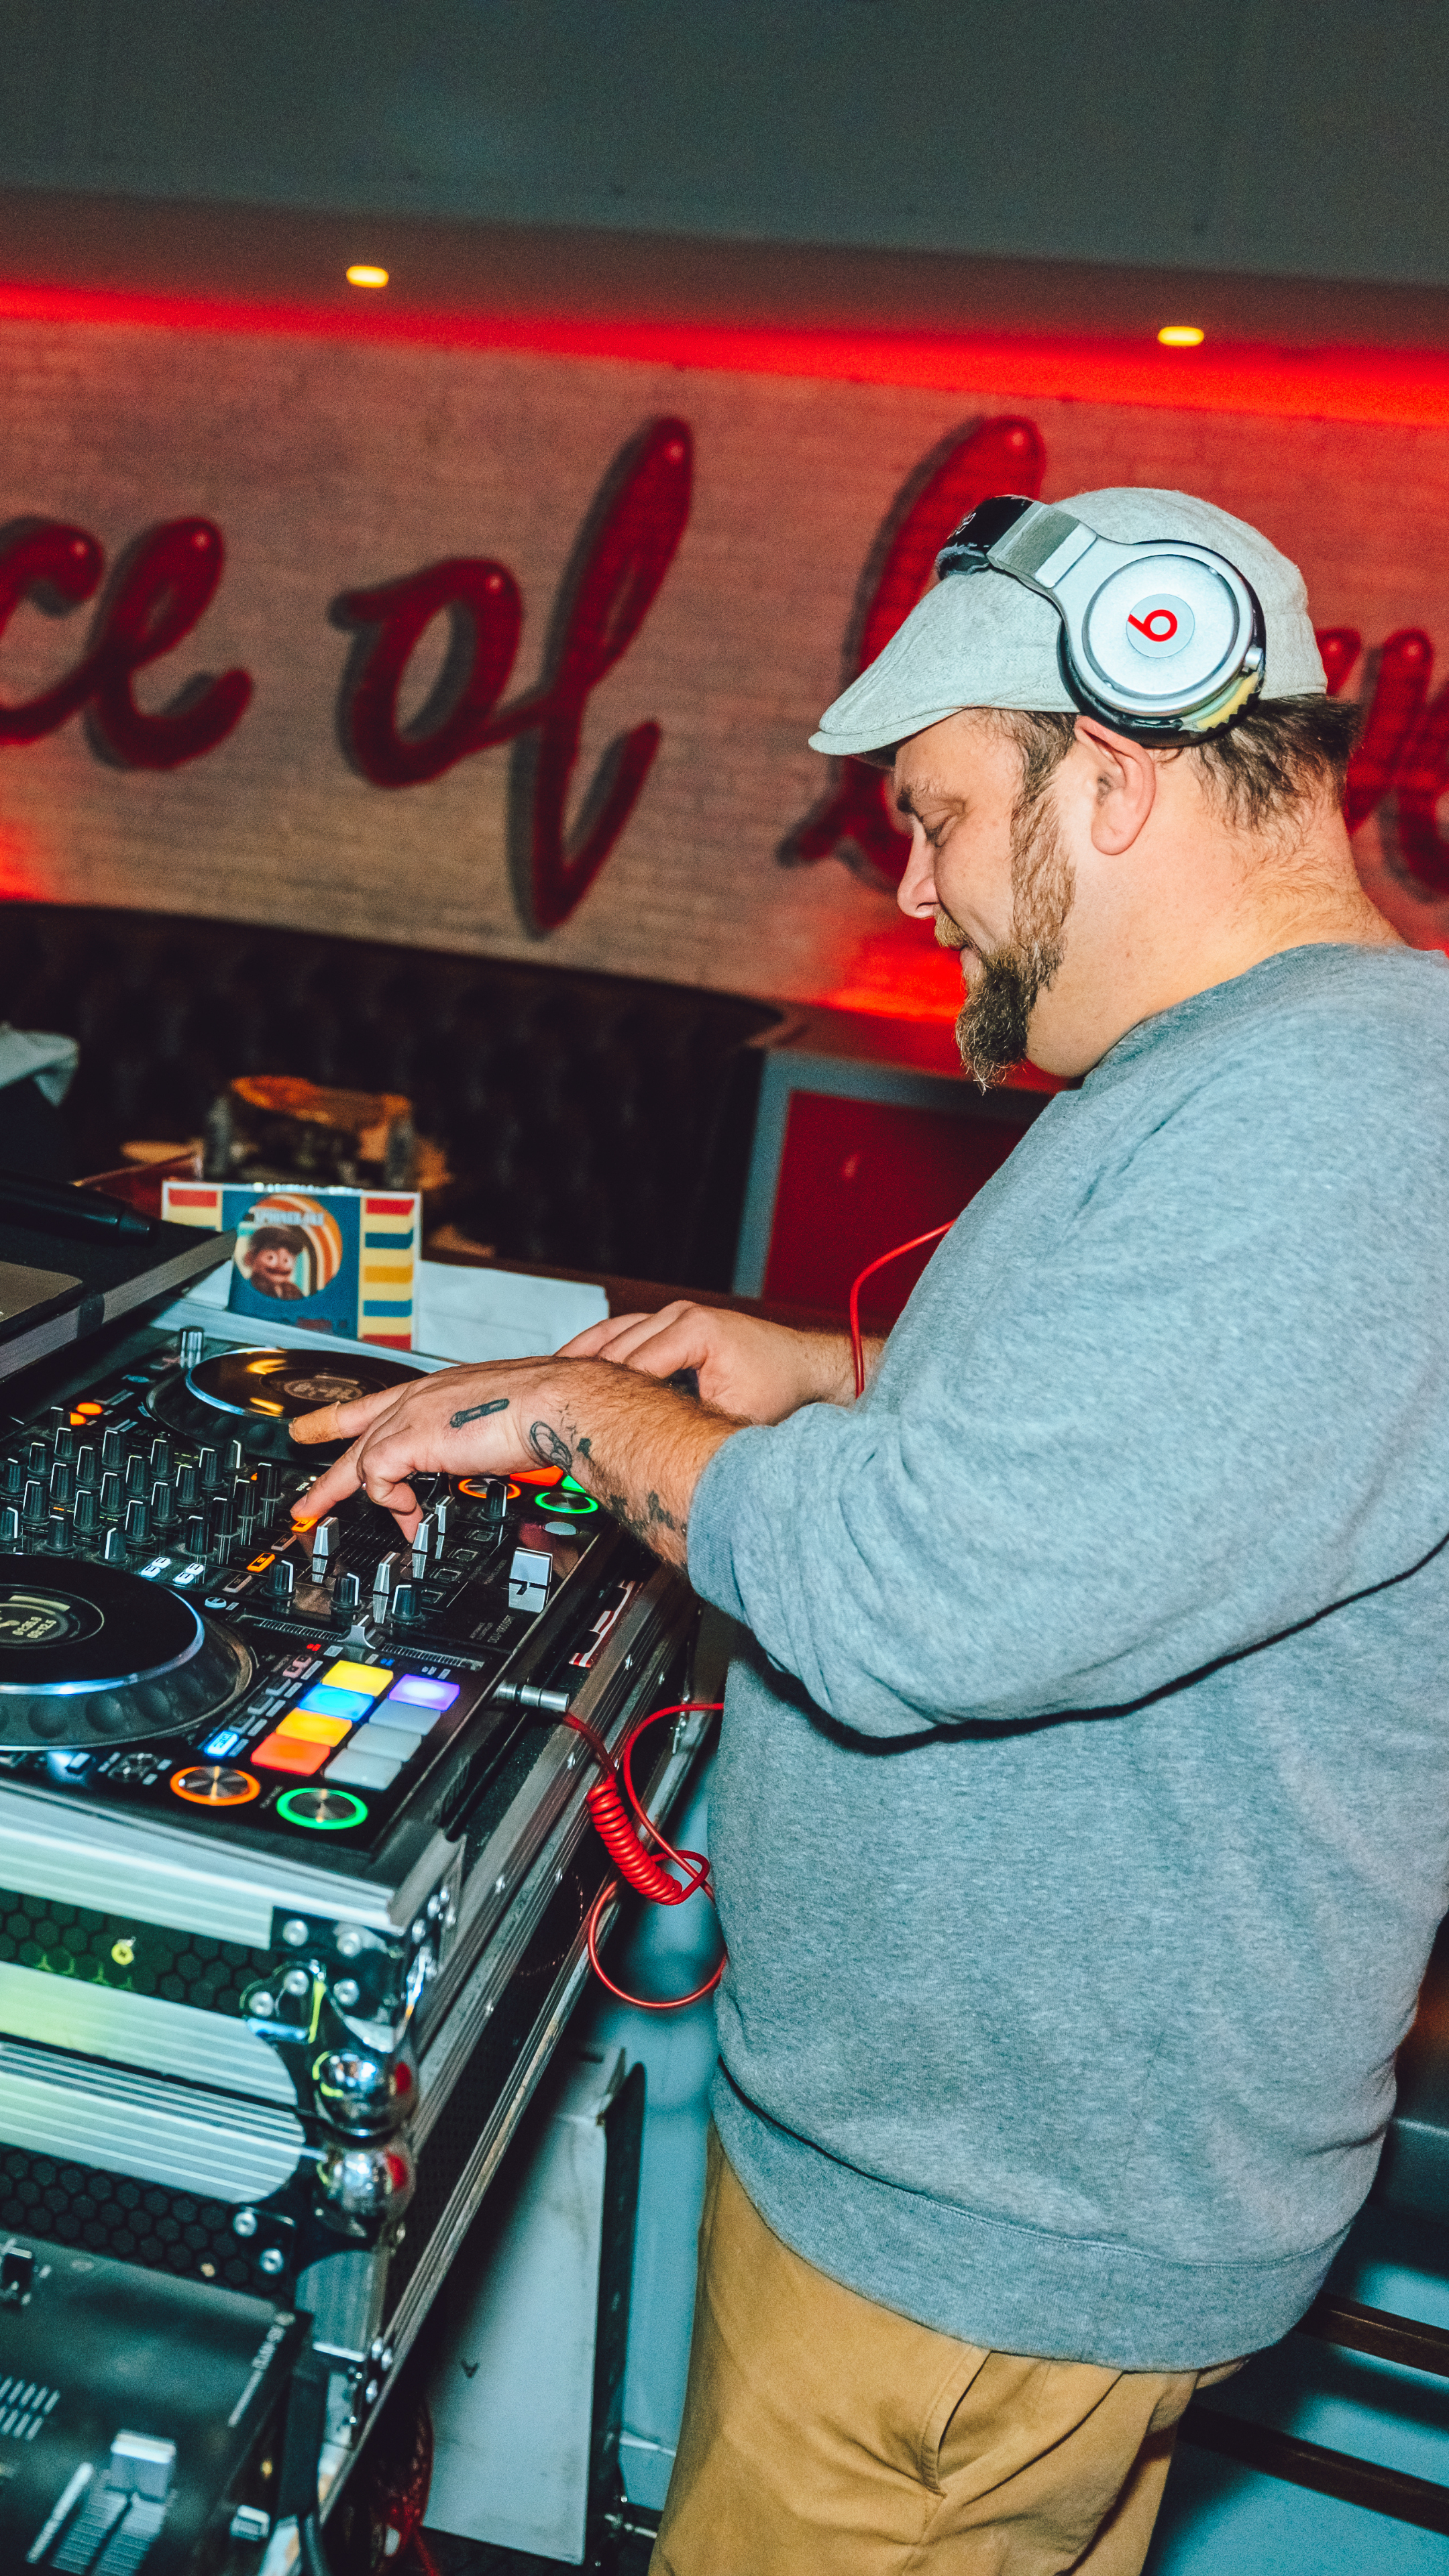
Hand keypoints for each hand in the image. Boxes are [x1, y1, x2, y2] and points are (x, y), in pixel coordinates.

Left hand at [288, 1355, 737, 1566]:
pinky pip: (377, 1478)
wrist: (560, 1402)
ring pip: (357, 1454)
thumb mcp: (505, 1424)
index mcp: (446, 1388)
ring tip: (315, 1511)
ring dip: (336, 1488)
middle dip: (323, 1434)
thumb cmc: (551, 1408)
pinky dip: (389, 1503)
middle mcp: (424, 1395)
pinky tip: (406, 1517)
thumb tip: (484, 1464)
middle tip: (297, 1440)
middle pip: (358, 1420)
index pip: (393, 1399)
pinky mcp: (409, 1439)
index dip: (366, 1415)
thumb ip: (483, 1442)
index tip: (347, 1424)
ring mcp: (413, 1414)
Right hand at [557, 1302, 852, 1422]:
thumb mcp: (735, 1420)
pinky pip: (620, 1335)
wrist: (809, 1371)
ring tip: (545, 1389)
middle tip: (546, 1410)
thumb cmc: (782, 1390)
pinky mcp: (671, 1325)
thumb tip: (652, 1454)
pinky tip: (572, 1371)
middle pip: (612, 1351)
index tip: (574, 1425)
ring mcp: (673, 1316)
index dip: (602, 1402)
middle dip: (582, 1382)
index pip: (631, 1369)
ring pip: (609, 1338)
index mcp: (693, 1330)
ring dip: (580, 1364)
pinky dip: (595, 1353)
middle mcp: (678, 1316)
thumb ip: (691, 1431)